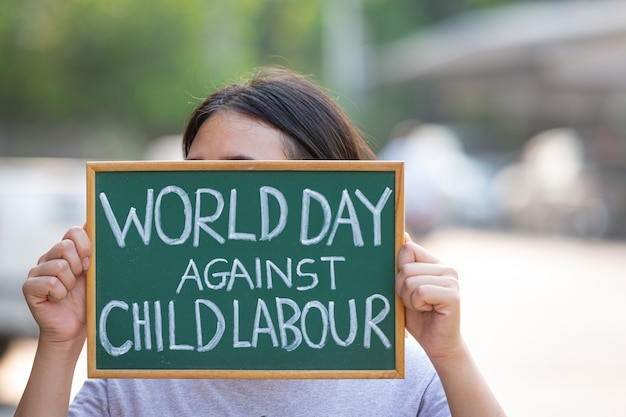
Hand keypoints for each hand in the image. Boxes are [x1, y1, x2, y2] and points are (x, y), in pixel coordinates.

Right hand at [22, 226, 91, 347]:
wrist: (74, 328)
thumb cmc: (87, 300)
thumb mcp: (95, 273)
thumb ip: (94, 250)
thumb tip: (94, 222)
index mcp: (66, 252)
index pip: (73, 231)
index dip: (85, 245)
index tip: (90, 263)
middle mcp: (49, 258)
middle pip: (65, 246)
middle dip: (78, 266)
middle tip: (78, 280)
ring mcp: (37, 272)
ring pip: (59, 266)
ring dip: (70, 284)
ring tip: (68, 293)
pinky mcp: (29, 287)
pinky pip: (50, 283)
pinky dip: (60, 294)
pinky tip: (57, 299)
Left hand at [395, 233, 461, 359]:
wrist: (436, 344)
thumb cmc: (418, 317)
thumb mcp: (405, 287)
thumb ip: (404, 263)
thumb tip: (403, 235)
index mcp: (435, 263)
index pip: (408, 249)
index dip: (399, 270)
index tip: (408, 288)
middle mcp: (447, 268)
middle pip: (405, 266)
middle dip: (401, 288)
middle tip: (415, 302)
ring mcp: (452, 280)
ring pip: (410, 280)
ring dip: (409, 299)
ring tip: (422, 307)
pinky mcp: (453, 295)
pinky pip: (420, 292)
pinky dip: (417, 305)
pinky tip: (429, 311)